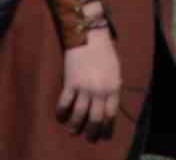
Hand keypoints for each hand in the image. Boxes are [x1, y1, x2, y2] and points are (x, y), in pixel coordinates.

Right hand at [58, 25, 120, 140]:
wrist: (90, 37)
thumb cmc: (105, 53)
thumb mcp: (115, 72)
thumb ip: (112, 89)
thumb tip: (107, 106)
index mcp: (114, 87)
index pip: (110, 114)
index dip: (106, 127)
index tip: (103, 135)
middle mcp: (100, 91)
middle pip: (95, 118)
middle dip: (92, 131)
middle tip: (88, 139)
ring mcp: (84, 88)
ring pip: (79, 114)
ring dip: (75, 125)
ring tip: (73, 131)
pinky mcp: (70, 84)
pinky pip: (64, 104)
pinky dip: (61, 113)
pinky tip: (60, 117)